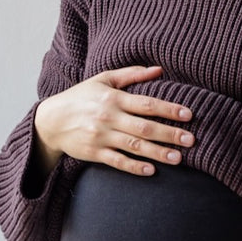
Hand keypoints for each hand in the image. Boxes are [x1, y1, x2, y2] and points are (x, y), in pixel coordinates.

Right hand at [33, 65, 194, 174]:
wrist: (51, 120)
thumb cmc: (81, 97)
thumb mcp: (103, 80)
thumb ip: (132, 75)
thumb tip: (159, 70)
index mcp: (113, 98)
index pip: (146, 103)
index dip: (168, 109)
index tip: (188, 115)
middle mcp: (108, 117)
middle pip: (144, 126)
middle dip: (169, 134)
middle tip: (191, 140)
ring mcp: (101, 136)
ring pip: (134, 145)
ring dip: (157, 153)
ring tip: (178, 158)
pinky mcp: (94, 153)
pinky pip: (117, 161)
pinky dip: (134, 167)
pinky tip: (150, 170)